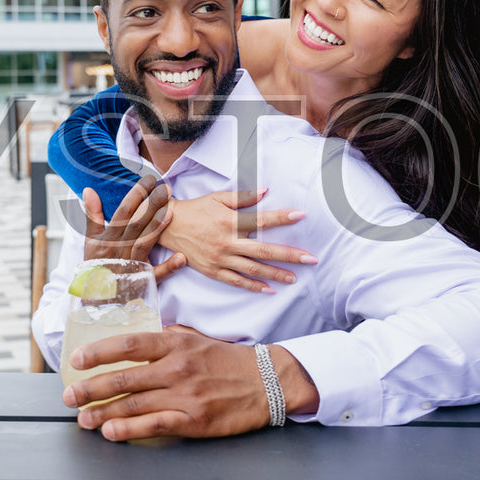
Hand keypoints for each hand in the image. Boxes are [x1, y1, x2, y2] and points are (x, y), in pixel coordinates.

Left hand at [60, 326, 318, 440]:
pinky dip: (129, 429)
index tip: (76, 361)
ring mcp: (185, 394)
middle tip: (68, 396)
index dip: (99, 352)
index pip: (129, 344)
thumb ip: (167, 339)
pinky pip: (154, 424)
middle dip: (91, 388)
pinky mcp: (194, 419)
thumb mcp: (197, 339)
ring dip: (102, 412)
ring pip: (133, 403)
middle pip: (124, 377)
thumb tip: (137, 341)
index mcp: (176, 343)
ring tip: (82, 418)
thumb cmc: (229, 361)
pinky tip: (111, 432)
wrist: (269, 381)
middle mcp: (177, 367)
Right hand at [81, 177, 185, 279]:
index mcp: (107, 239)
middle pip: (136, 225)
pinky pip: (156, 275)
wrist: (96, 300)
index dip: (135, 195)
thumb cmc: (95, 267)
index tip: (149, 180)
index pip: (122, 213)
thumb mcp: (90, 241)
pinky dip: (169, 267)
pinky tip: (182, 257)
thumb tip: (88, 190)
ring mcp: (130, 266)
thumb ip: (92, 215)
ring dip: (157, 229)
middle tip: (167, 189)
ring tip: (171, 212)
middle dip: (151, 205)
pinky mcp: (141, 281)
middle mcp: (118, 250)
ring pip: (144, 245)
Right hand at [160, 190, 315, 292]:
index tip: (301, 216)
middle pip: (264, 250)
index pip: (261, 220)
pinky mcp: (213, 270)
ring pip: (253, 269)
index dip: (282, 218)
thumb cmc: (196, 210)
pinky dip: (253, 286)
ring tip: (294, 277)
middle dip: (289, 255)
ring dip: (276, 274)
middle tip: (311, 258)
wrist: (169, 226)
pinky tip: (269, 289)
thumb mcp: (218, 198)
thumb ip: (243, 197)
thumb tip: (266, 191)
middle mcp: (227, 242)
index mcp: (230, 222)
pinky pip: (236, 281)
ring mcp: (221, 259)